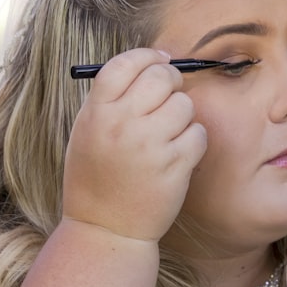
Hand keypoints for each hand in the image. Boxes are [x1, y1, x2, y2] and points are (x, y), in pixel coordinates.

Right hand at [62, 48, 206, 241]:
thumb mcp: (88, 133)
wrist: (105, 230)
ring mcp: (149, 145)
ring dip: (183, 115)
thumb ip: (112, 99)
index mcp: (96, 112)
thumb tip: (151, 64)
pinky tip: (179, 153)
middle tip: (171, 92)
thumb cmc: (97, 179)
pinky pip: (199, 133)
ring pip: (184, 104)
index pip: (124, 64)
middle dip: (171, 80)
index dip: (147, 56)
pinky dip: (194, 141)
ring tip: (169, 134)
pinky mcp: (174, 166)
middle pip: (160, 77)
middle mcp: (122, 124)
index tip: (160, 59)